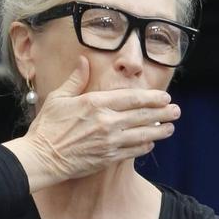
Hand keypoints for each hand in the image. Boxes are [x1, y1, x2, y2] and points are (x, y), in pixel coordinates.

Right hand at [12, 56, 179, 186]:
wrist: (41, 157)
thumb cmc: (47, 127)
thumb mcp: (58, 97)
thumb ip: (76, 79)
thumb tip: (83, 60)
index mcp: (95, 103)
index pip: (132, 98)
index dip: (151, 97)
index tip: (164, 96)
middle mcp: (106, 122)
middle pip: (143, 115)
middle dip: (163, 112)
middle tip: (177, 110)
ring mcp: (109, 142)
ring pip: (143, 134)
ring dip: (160, 131)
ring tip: (171, 127)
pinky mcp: (108, 158)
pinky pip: (133, 151)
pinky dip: (145, 146)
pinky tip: (151, 143)